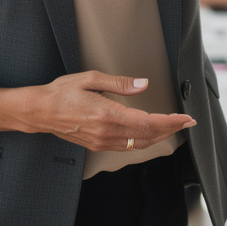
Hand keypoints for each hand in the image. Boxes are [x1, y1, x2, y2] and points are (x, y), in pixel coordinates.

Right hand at [28, 71, 195, 151]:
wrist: (40, 111)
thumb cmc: (62, 92)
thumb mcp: (90, 79)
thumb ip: (119, 83)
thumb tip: (142, 84)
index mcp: (106, 114)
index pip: (148, 122)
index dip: (170, 121)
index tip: (185, 117)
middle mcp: (106, 132)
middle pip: (148, 135)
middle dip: (171, 129)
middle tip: (186, 122)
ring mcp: (101, 142)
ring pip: (139, 144)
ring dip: (159, 136)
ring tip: (173, 127)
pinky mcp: (97, 145)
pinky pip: (127, 147)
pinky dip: (144, 141)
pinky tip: (150, 134)